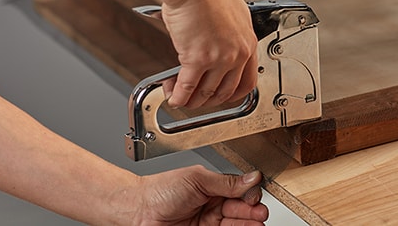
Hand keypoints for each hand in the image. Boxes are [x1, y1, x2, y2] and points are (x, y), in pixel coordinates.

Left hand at [132, 166, 267, 224]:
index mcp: (214, 188)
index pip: (240, 192)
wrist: (137, 211)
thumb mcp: (197, 179)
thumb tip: (251, 177)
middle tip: (259, 213)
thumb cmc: (159, 191)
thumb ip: (226, 181)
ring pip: (235, 225)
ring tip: (256, 223)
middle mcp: (213, 206)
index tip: (254, 198)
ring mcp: (208, 224)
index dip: (250, 195)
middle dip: (253, 212)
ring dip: (248, 224)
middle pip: (241, 211)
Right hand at [161, 0, 257, 108]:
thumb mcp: (232, 11)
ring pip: (207, 92)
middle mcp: (237, 52)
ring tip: (181, 97)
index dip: (233, 93)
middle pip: (227, 91)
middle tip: (199, 99)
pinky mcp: (197, 59)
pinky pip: (187, 87)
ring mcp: (218, 58)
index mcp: (248, 41)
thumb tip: (220, 40)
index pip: (248, 80)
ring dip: (192, 100)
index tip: (223, 95)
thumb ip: (230, 32)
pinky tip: (173, 95)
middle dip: (210, 100)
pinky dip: (178, 96)